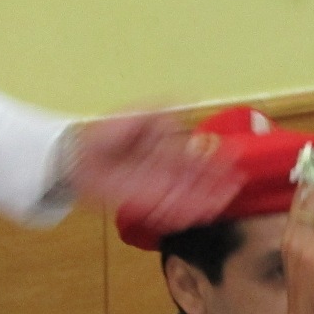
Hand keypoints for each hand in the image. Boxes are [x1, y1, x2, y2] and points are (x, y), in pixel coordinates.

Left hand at [72, 113, 243, 227]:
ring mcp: (154, 190)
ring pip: (185, 198)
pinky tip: (198, 212)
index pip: (195, 159)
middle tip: (237, 182)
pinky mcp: (141, 204)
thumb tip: (191, 100)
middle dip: (215, 183)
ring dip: (205, 199)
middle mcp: (164, 174)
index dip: (214, 161)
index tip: (233, 159)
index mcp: (166, 153)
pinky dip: (182, 212)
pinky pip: (165, 211)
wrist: (76, 156)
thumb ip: (165, 113)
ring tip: (223, 199)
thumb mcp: (139, 116)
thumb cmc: (106, 133)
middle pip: (195, 181)